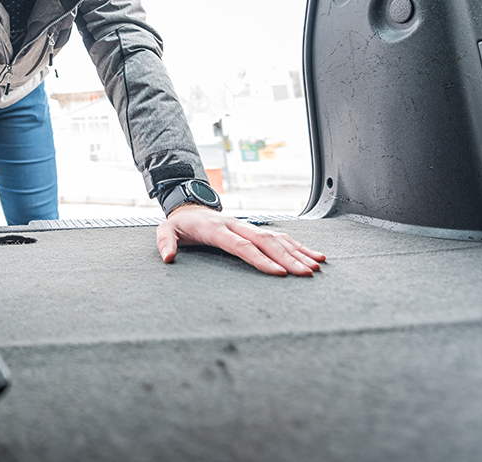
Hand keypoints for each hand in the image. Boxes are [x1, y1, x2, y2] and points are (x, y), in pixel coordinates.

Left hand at [156, 204, 325, 275]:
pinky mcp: (255, 229)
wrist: (190, 206)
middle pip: (266, 242)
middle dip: (288, 258)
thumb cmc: (181, 224)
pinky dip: (298, 246)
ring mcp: (248, 226)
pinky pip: (280, 236)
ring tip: (315, 266)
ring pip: (277, 238)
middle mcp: (237, 226)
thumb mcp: (166, 230)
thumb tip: (169, 257)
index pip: (241, 246)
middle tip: (305, 274)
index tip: (279, 273)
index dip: (260, 259)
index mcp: (217, 229)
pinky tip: (314, 255)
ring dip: (297, 252)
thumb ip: (166, 243)